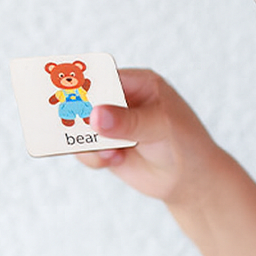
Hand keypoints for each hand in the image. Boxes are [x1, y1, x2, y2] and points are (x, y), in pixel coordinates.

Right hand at [76, 69, 222, 208]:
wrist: (188, 179)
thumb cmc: (184, 143)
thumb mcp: (160, 126)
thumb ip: (128, 121)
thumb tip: (96, 115)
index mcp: (137, 82)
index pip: (104, 76)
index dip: (83, 82)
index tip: (67, 90)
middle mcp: (120, 100)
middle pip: (84, 100)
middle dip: (76, 113)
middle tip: (67, 122)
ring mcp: (109, 125)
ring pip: (79, 128)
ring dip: (87, 142)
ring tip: (109, 152)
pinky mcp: (104, 147)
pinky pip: (83, 151)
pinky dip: (94, 158)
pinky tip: (115, 161)